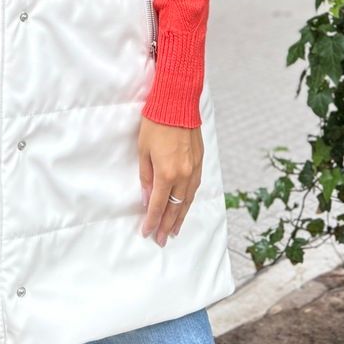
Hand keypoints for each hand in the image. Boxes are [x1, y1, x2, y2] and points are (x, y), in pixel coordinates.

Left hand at [137, 116, 202, 245]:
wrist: (178, 103)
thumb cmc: (156, 123)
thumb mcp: (143, 150)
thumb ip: (145, 177)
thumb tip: (145, 197)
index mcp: (166, 174)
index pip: (157, 205)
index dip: (151, 221)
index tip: (147, 233)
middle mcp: (183, 176)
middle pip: (174, 208)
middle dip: (166, 225)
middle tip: (161, 240)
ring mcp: (194, 170)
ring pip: (187, 201)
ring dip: (180, 217)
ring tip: (174, 230)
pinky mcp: (200, 162)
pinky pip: (195, 188)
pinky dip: (189, 201)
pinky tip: (185, 207)